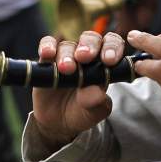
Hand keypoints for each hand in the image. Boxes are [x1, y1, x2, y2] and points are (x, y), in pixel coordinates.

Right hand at [32, 31, 125, 151]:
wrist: (57, 122)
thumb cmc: (82, 112)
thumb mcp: (93, 113)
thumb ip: (97, 103)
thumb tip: (98, 92)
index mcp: (104, 64)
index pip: (113, 45)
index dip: (113, 48)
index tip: (109, 60)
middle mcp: (87, 56)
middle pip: (91, 39)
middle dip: (89, 46)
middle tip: (85, 57)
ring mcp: (67, 55)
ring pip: (68, 45)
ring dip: (67, 55)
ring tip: (66, 69)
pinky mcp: (47, 59)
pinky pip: (47, 45)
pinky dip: (47, 46)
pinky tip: (47, 54)